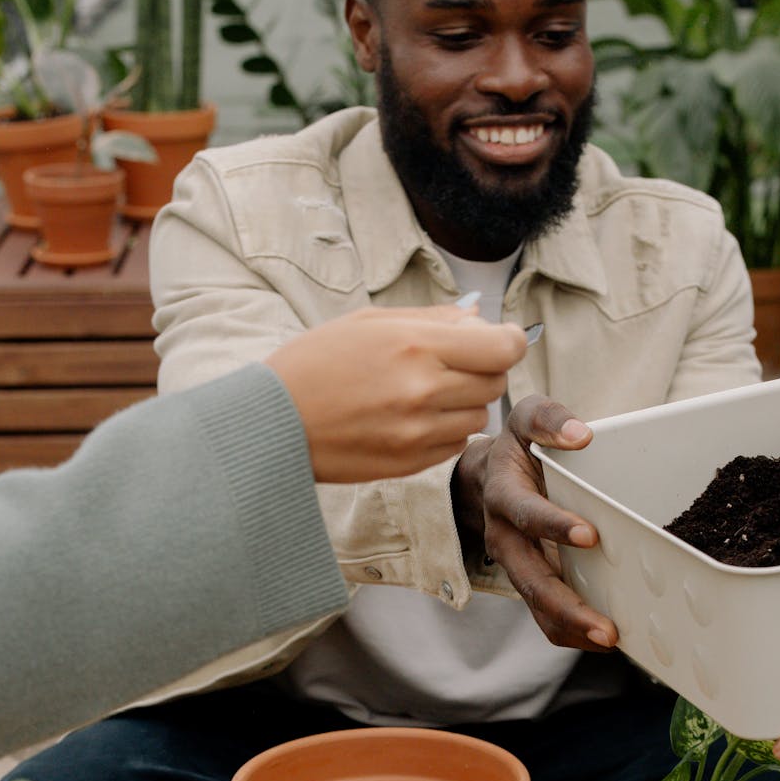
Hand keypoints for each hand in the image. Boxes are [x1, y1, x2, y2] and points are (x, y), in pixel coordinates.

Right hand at [264, 305, 526, 482]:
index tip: (497, 340)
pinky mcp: (410, 462)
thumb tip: (478, 317)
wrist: (272, 421)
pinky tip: (413, 418)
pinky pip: (455, 444)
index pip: (503, 348)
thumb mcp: (369, 322)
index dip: (508, 342)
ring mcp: (418, 431)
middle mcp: (423, 390)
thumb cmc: (314, 363)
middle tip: (454, 364)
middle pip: (496, 382)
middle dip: (484, 370)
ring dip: (465, 403)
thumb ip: (432, 319)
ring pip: (479, 416)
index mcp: (415, 345)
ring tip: (426, 393)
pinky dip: (446, 430)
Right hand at [476, 395, 616, 651]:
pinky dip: (571, 630)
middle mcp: (504, 537)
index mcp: (503, 495)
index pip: (525, 513)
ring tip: (610, 640)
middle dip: (566, 604)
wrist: (487, 475)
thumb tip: (581, 434)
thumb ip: (548, 419)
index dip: (553, 525)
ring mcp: (515, 564)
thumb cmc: (518, 446)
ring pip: (536, 604)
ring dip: (571, 626)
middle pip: (529, 578)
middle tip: (605, 626)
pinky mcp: (529, 579)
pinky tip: (605, 638)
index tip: (590, 536)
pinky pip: (544, 614)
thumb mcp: (526, 417)